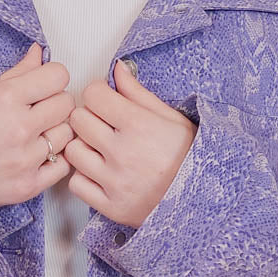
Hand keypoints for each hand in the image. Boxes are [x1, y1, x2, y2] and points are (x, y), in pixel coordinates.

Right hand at [0, 42, 74, 212]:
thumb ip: (16, 73)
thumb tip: (39, 53)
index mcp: (5, 99)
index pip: (58, 76)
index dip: (52, 79)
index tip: (44, 86)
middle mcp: (18, 128)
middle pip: (67, 104)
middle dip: (56, 103)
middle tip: (40, 111)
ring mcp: (25, 159)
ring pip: (68, 134)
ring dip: (57, 132)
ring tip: (36, 135)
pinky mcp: (29, 186)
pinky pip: (65, 165)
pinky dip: (57, 159)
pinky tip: (39, 156)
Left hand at [64, 58, 197, 229]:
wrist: (205, 200)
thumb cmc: (190, 157)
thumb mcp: (172, 118)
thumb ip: (139, 93)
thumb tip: (117, 69)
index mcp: (139, 125)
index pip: (92, 94)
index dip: (98, 95)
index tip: (106, 102)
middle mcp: (123, 153)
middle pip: (78, 120)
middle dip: (89, 118)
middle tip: (103, 127)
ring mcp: (115, 182)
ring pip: (73, 151)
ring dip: (84, 148)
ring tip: (102, 152)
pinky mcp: (111, 207)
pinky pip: (76, 184)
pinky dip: (84, 179)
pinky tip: (101, 175)